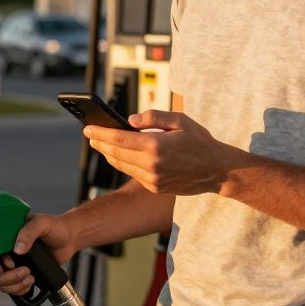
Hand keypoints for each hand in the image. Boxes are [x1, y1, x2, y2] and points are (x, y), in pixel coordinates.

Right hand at [0, 213, 76, 296]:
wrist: (70, 238)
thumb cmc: (54, 226)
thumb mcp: (41, 223)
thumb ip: (28, 232)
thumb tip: (17, 249)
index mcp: (5, 238)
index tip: (2, 266)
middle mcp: (6, 252)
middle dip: (6, 276)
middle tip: (23, 270)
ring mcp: (15, 265)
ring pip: (2, 283)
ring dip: (15, 284)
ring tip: (30, 275)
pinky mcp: (23, 275)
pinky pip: (14, 289)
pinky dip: (20, 289)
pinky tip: (32, 280)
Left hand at [85, 110, 236, 194]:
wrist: (217, 171)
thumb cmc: (200, 141)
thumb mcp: (180, 120)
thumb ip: (153, 117)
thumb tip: (129, 121)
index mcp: (156, 146)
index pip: (119, 138)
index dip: (101, 133)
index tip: (87, 128)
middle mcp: (152, 165)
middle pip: (116, 153)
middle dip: (101, 143)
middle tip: (90, 135)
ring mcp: (153, 179)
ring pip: (122, 165)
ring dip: (109, 154)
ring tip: (101, 144)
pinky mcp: (155, 188)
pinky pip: (133, 174)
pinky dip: (124, 163)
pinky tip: (119, 155)